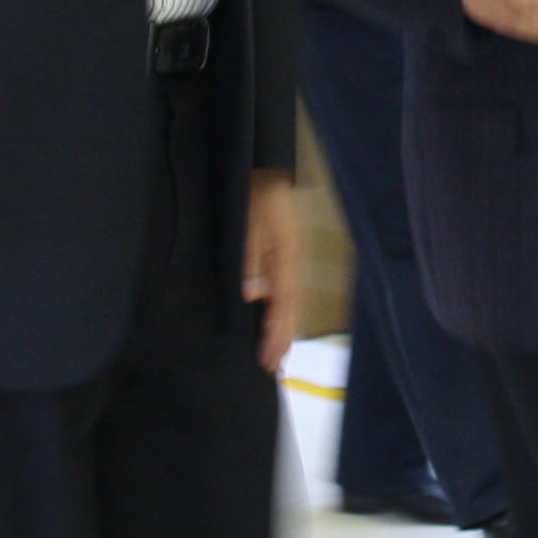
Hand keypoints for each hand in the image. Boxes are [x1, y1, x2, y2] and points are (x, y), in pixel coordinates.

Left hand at [244, 169, 298, 374]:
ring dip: (283, 329)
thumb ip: (250, 259)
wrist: (266, 167)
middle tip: (274, 370)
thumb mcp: (248, 224)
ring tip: (278, 355)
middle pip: (289, 310)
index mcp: (282, 260)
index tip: (268, 362)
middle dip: (281, 340)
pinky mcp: (282, 253)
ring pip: (289, 303)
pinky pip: (285, 291)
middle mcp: (289, 264)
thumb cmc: (255, 194)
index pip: (280, 307)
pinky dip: (282, 312)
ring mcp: (288, 259)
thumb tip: (253, 295)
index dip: (274, 335)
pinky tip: (276, 319)